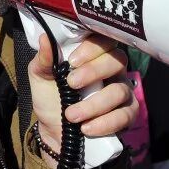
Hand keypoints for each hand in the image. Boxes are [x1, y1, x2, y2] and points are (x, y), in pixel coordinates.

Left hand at [30, 34, 135, 153]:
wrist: (54, 131)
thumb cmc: (50, 97)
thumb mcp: (41, 76)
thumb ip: (44, 58)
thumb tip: (45, 37)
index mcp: (94, 55)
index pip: (104, 40)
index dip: (91, 48)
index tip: (71, 62)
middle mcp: (113, 69)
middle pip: (117, 60)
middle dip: (94, 71)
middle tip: (71, 84)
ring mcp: (123, 91)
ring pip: (120, 90)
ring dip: (94, 104)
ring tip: (71, 115)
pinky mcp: (128, 115)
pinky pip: (126, 115)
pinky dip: (105, 123)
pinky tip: (86, 128)